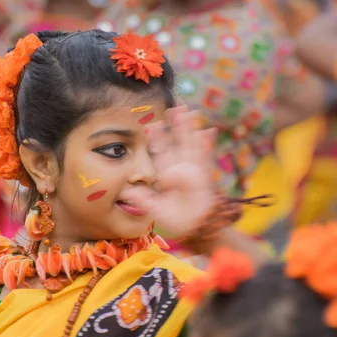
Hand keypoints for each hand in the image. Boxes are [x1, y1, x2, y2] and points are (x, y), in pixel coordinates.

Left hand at [127, 106, 217, 239]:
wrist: (196, 228)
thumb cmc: (176, 221)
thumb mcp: (155, 211)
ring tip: (190, 111)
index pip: (160, 152)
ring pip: (191, 145)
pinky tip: (208, 131)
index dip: (157, 138)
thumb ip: (144, 201)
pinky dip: (207, 145)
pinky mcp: (205, 176)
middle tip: (173, 107)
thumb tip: (128, 194)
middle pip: (177, 142)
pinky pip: (206, 158)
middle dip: (175, 126)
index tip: (152, 124)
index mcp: (166, 174)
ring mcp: (194, 170)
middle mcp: (180, 168)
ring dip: (190, 129)